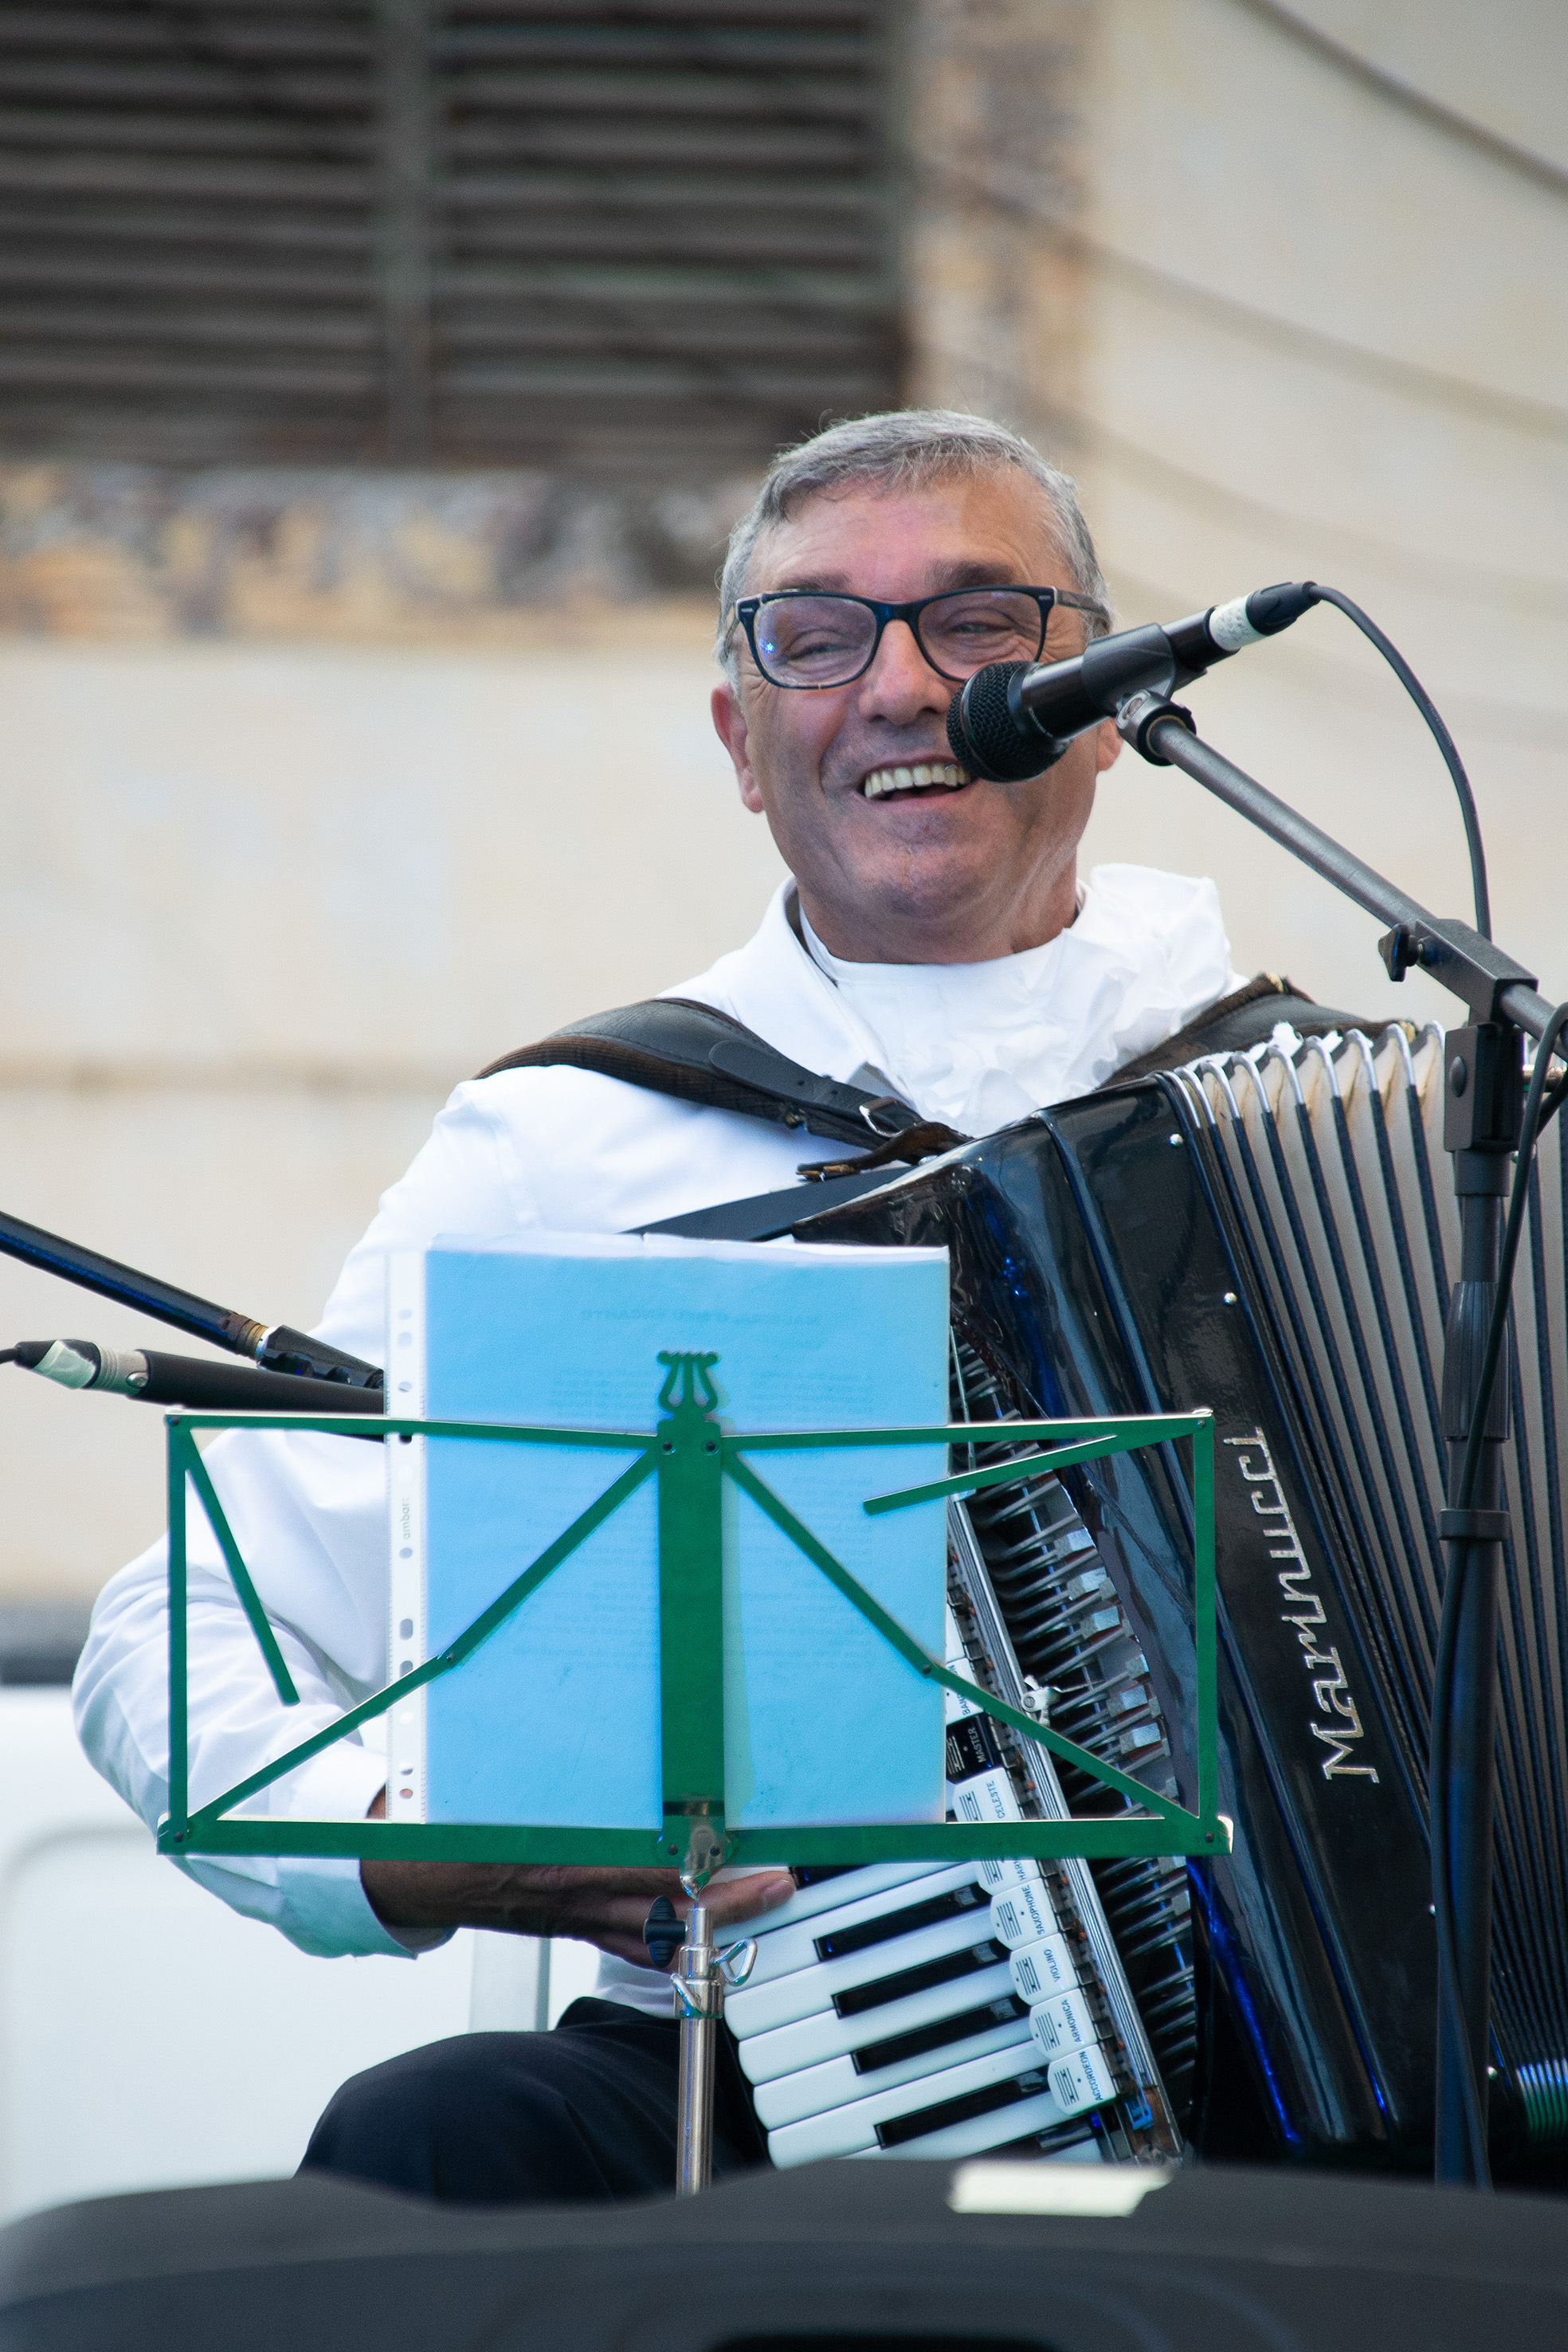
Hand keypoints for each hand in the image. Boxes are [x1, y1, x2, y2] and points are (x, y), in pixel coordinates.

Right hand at [361, 1794, 793, 1965]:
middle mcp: (574, 1895)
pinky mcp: (570, 1926)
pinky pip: (630, 1944)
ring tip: (761, 1900)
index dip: (696, 1862)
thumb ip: (559, 1778)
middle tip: (779, 1880)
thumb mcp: (503, 1788)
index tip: (741, 1843)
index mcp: (559, 1858)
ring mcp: (574, 1917)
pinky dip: (672, 1944)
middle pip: (666, 1908)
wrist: (409, 1873)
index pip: (642, 1867)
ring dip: (713, 1922)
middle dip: (727, 1898)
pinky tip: (705, 1941)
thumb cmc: (455, 1822)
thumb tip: (619, 1742)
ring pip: (656, 1933)